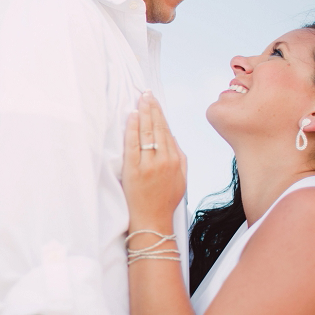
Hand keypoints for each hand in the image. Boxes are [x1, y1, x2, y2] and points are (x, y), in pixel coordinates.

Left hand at [122, 92, 186, 230]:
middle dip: (152, 108)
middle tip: (146, 93)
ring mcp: (149, 165)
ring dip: (144, 113)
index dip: (160, 114)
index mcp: (176, 161)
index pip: (167, 131)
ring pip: (147, 132)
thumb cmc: (165, 201)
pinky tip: (133, 116)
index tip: (155, 101)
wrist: (153, 221)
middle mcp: (164, 160)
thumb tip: (172, 137)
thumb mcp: (181, 179)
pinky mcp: (134, 170)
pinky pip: (134, 144)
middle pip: (158, 128)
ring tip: (140, 99)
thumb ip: (180, 157)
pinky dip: (134, 128)